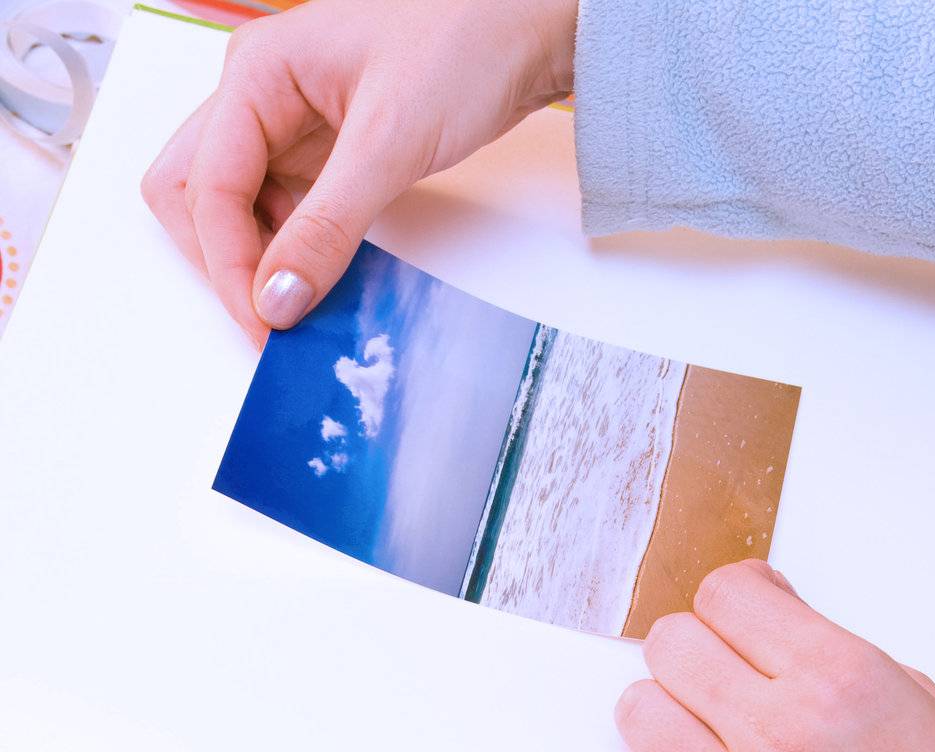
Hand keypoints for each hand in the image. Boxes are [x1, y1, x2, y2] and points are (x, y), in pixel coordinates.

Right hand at [141, 0, 576, 344]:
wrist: (528, 25)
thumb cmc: (466, 40)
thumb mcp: (389, 142)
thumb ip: (327, 227)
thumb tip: (276, 301)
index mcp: (256, 73)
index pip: (205, 188)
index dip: (229, 266)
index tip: (266, 326)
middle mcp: (258, 95)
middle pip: (193, 195)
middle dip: (222, 261)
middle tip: (269, 319)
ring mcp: (286, 123)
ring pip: (232, 208)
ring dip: (256, 260)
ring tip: (303, 303)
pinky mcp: (321, 150)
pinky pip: (281, 211)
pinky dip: (292, 250)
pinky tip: (323, 276)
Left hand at [613, 560, 934, 751]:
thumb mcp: (917, 699)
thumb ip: (829, 659)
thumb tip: (768, 634)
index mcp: (838, 678)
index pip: (724, 595)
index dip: (734, 602)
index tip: (745, 621)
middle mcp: (783, 735)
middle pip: (671, 647)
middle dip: (693, 654)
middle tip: (721, 680)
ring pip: (640, 717)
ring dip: (665, 720)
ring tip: (702, 740)